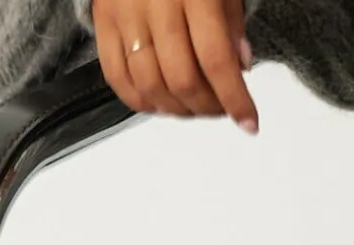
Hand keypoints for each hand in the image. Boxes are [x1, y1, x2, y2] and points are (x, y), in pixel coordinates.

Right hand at [93, 0, 258, 132]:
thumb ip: (232, 21)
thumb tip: (240, 67)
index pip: (216, 59)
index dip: (234, 99)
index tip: (249, 123)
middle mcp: (157, 4)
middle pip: (182, 80)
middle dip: (207, 107)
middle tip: (221, 109)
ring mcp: (126, 16)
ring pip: (150, 86)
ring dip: (177, 110)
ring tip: (193, 106)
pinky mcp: (104, 23)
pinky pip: (118, 78)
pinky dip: (142, 102)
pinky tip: (161, 103)